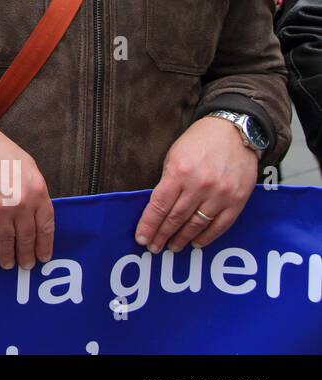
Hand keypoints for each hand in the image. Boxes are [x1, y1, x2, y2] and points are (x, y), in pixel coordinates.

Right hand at [0, 117, 54, 269]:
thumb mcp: (28, 168)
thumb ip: (35, 193)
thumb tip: (36, 217)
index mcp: (37, 191)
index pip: (45, 227)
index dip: (44, 245)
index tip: (43, 256)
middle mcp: (20, 204)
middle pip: (26, 238)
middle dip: (26, 255)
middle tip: (26, 265)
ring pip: (6, 242)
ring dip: (8, 256)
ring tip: (8, 264)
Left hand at [134, 115, 258, 253]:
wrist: (234, 132)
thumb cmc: (199, 142)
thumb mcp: (174, 155)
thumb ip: (168, 181)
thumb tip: (157, 208)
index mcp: (179, 172)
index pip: (159, 205)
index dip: (149, 225)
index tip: (141, 238)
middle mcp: (199, 185)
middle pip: (176, 218)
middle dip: (162, 235)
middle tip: (154, 248)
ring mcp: (220, 194)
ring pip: (197, 224)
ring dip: (182, 239)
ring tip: (172, 247)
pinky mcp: (237, 200)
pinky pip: (220, 225)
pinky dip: (207, 237)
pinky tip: (196, 243)